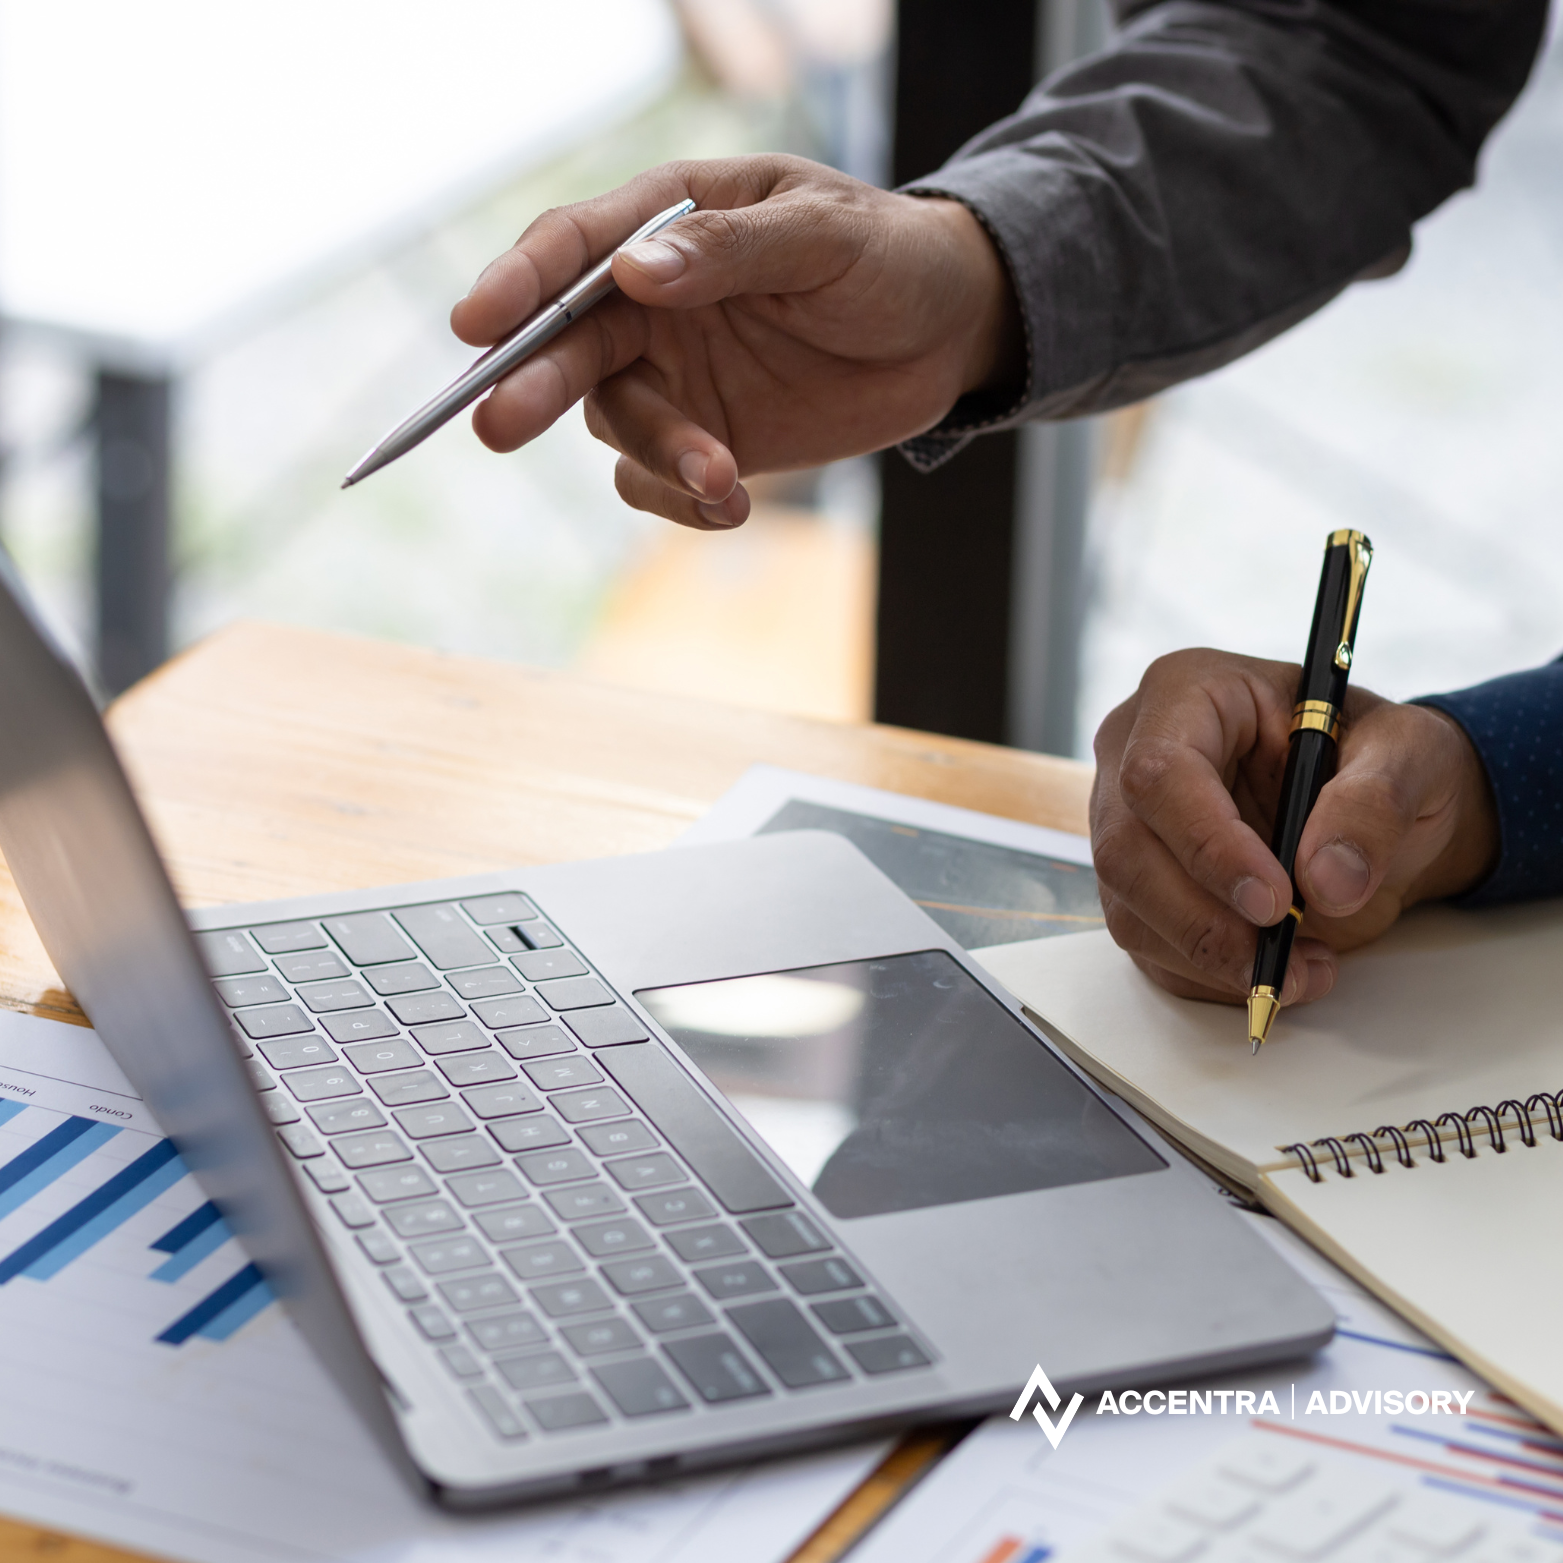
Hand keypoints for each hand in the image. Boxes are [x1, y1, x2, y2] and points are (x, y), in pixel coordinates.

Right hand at [449, 155, 1019, 529]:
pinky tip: (731, 506)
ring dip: (657, 455)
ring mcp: (672, 376)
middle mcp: (651, 301)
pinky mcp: (701, 439)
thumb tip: (635, 273)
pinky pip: (655, 482)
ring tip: (724, 479)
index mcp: (670, 220)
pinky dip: (679, 500)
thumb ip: (732, 250)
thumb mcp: (826, 235)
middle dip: (534, 384)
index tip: (476, 322)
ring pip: (616, 422)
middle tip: (497, 425)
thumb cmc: (888, 257)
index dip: (520, 282)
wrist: (947, 334)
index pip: (575, 247)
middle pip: (568, 343)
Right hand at [1090, 649, 1498, 1007]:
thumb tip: (1328, 879)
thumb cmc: (1378, 757)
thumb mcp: (1407, 754)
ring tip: (1302, 969)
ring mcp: (1129, 825)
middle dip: (1203, 922)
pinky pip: (1151, 948)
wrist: (1377, 806)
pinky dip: (1212, 978)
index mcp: (1187, 694)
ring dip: (1212, 960)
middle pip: (1126, 850)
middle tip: (1279, 961)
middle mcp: (1135, 755)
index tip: (1275, 900)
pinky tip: (1278, 967)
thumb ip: (1373, 804)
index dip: (1207, 844)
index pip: (1160, 773)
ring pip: (1130, 909)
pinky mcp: (1140, 888)